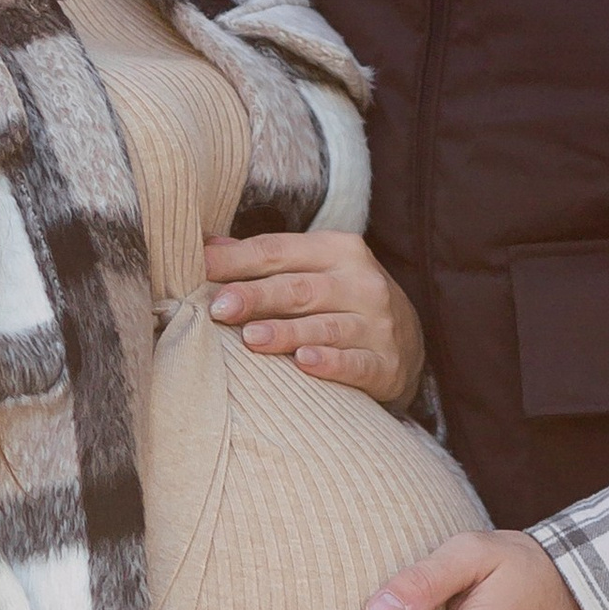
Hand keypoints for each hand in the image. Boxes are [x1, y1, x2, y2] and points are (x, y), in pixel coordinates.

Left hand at [203, 230, 424, 408]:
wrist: (409, 341)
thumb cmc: (341, 298)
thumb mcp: (311, 268)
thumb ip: (262, 258)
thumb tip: (204, 246)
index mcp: (337, 249)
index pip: (279, 251)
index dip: (237, 260)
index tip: (199, 269)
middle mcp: (361, 283)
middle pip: (300, 288)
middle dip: (257, 297)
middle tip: (219, 308)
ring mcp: (376, 325)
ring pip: (326, 327)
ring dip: (288, 332)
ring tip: (251, 339)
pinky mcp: (386, 364)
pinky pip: (356, 363)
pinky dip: (331, 363)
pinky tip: (304, 363)